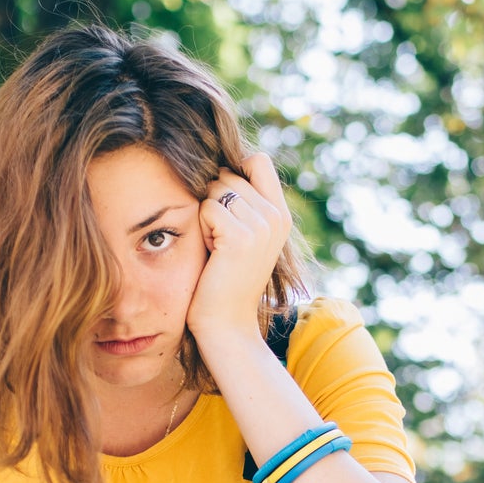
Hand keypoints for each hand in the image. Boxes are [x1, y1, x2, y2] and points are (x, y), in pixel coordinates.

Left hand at [185, 153, 292, 346]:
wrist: (227, 323)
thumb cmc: (225, 279)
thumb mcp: (244, 234)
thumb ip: (244, 201)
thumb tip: (220, 165)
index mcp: (281, 214)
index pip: (258, 160)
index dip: (234, 170)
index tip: (224, 201)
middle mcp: (277, 216)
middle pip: (229, 174)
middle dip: (215, 201)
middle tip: (221, 239)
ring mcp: (262, 225)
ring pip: (216, 190)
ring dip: (207, 216)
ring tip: (217, 246)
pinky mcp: (241, 237)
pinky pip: (208, 208)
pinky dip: (202, 229)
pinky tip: (212, 253)